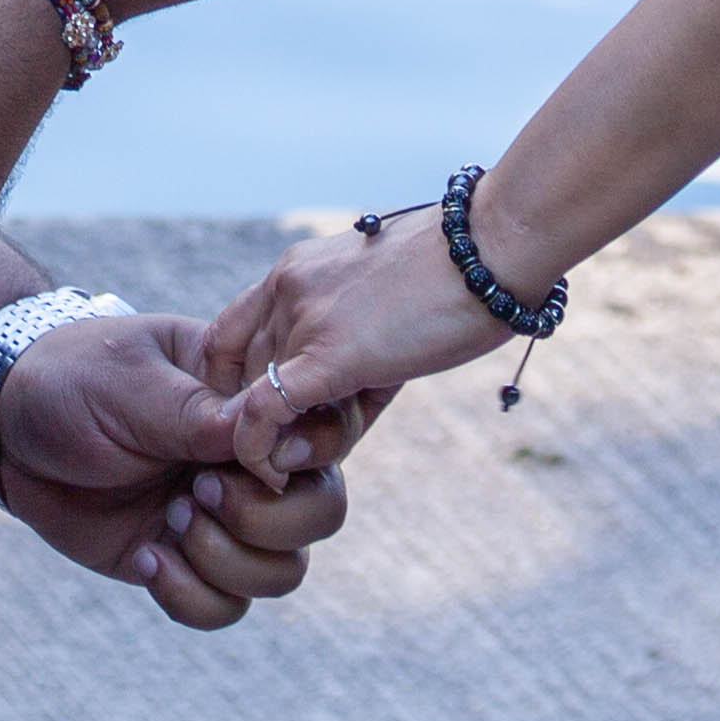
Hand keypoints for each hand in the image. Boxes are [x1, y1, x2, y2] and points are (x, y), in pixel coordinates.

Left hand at [0, 311, 384, 631]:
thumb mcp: (130, 380)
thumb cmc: (71, 377)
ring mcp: (218, 516)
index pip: (324, 435)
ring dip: (226, 560)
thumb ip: (195, 413)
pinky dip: (192, 596)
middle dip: (266, 519)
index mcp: (249, 400)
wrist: (5, 419)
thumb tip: (261, 440)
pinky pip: (224, 608)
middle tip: (195, 492)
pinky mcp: (181, 560)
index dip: (306, 458)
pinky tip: (145, 557)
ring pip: (282, 572)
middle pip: (321, 514)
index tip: (245, 458)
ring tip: (167, 523)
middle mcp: (247, 461)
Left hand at [195, 208, 518, 481]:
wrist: (493, 246)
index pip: (226, 337)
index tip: (266, 421)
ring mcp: (303, 319)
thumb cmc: (461, 276)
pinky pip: (263, 413)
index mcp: (296, 271)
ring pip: (258, 403)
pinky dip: (257, 452)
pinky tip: (275, 474)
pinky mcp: (330, 355)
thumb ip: (353, 347)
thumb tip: (341, 394)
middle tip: (316, 439)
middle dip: (270, 421)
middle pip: (245, 377)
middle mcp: (286, 289)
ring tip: (337, 440)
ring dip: (287, 441)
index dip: (234, 387)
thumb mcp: (386, 303)